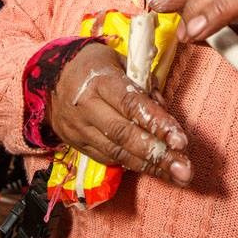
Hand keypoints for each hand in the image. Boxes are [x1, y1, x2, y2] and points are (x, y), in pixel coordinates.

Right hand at [48, 42, 192, 186]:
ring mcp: (79, 128)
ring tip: (176, 176)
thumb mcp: (120, 61)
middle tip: (185, 170)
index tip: (181, 141)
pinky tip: (152, 169)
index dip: (157, 123)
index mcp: (100, 81)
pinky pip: (107, 158)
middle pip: (124, 135)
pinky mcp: (76, 143)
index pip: (131, 104)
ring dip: (149, 166)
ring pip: (117, 152)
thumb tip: (165, 111)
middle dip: (158, 155)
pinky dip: (131, 164)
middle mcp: (87, 107)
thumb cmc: (95, 66)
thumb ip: (143, 85)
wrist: (52, 78)